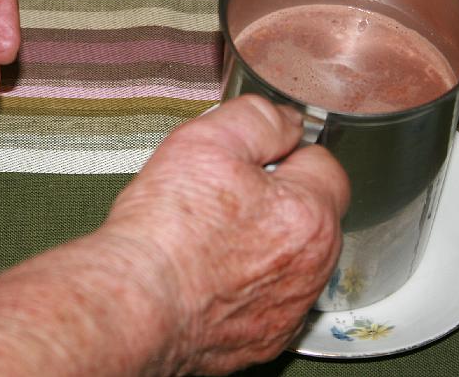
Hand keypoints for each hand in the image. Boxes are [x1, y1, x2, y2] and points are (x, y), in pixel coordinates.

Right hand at [106, 95, 349, 374]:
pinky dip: (244, 286)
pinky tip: (208, 274)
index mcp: (310, 215)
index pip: (323, 165)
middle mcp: (311, 269)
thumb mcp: (208, 139)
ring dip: (262, 244)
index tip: (251, 161)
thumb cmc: (166, 231)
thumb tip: (286, 121)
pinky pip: (265, 300)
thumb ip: (260, 118)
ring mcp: (287, 310)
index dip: (284, 153)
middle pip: (309, 215)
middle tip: (223, 196)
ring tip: (210, 237)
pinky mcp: (262, 340)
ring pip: (288, 260)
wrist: (135, 303)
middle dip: (276, 200)